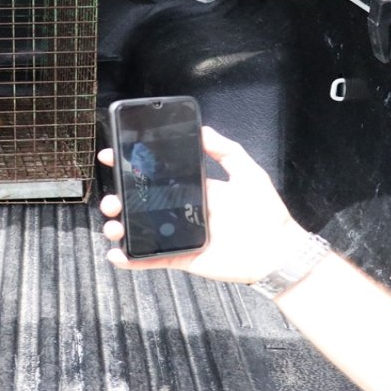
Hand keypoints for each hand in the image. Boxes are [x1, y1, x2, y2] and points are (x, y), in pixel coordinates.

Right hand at [100, 126, 307, 283]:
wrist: (278, 252)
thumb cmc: (267, 214)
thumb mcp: (248, 173)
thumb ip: (226, 150)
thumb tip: (202, 130)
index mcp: (194, 190)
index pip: (157, 176)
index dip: (133, 167)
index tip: (112, 158)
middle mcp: (183, 211)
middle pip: (141, 204)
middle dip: (120, 199)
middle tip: (112, 199)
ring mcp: (180, 236)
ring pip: (140, 231)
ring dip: (120, 228)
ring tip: (113, 224)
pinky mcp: (182, 258)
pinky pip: (151, 259)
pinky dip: (131, 260)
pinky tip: (116, 254)